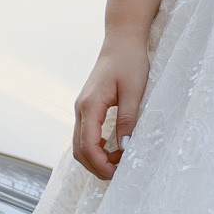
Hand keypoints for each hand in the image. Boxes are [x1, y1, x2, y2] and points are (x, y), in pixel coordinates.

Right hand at [72, 32, 148, 179]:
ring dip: (95, 157)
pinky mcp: (87, 107)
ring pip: (79, 143)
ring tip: (118, 161)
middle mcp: (81, 108)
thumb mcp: (134, 91)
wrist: (122, 40)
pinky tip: (112, 148)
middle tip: (118, 173)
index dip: (100, 164)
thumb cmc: (130, 62)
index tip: (117, 173)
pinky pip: (85, 134)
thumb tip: (125, 147)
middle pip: (79, 149)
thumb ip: (127, 119)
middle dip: (96, 166)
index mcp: (90, 105)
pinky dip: (95, 147)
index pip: (87, 144)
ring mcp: (82, 107)